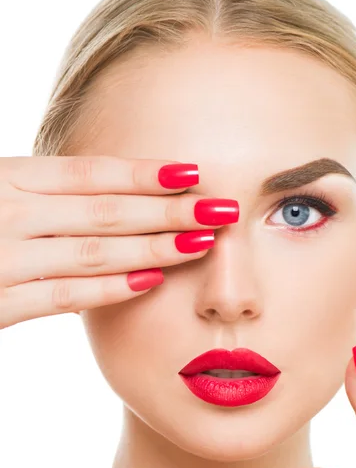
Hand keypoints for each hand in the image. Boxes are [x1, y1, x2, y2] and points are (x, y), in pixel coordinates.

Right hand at [0, 155, 237, 329]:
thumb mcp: (1, 194)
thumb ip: (45, 195)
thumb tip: (116, 193)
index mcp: (7, 177)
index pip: (91, 173)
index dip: (144, 173)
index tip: (192, 172)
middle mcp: (5, 210)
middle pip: (104, 209)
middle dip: (169, 211)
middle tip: (221, 208)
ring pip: (91, 250)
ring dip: (153, 248)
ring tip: (201, 244)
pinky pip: (60, 295)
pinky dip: (106, 288)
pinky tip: (148, 282)